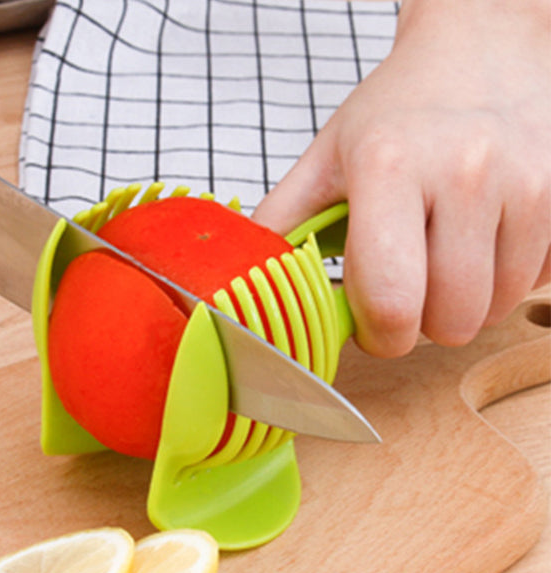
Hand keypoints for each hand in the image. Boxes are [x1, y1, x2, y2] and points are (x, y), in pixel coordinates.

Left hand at [253, 0, 550, 356]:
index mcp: (390, 167)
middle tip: (408, 288)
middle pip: (450, 321)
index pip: (391, 301)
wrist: (482, 48)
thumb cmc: (398, 110)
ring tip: (443, 259)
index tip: (373, 325)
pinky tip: (484, 241)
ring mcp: (526, 182)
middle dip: (422, 325)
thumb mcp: (326, 159)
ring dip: (465, 304)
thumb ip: (281, 224)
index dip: (379, 336)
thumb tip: (240, 283)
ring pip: (496, 310)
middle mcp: (465, 172)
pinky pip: (538, 283)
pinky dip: (508, 280)